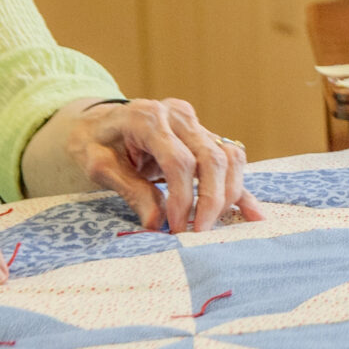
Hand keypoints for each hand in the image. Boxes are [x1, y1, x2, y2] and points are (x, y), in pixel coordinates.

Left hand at [27, 98, 267, 234]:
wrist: (98, 121)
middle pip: (212, 158)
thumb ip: (130, 190)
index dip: (182, 198)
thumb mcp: (97, 165)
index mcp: (148, 117)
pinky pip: (231, 159)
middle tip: (200, 233)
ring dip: (228, 194)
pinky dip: (241, 187)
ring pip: (229, 157)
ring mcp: (196, 123)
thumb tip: (156, 223)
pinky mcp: (205, 135)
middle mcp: (179, 115)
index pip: (179, 161)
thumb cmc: (93, 142)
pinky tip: (255, 214)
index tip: (176, 228)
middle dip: (211, 200)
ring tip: (214, 225)